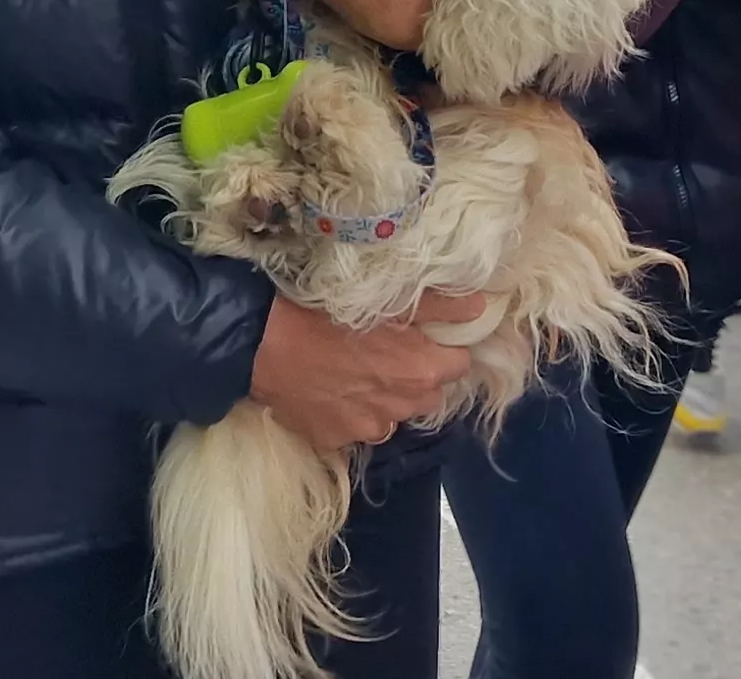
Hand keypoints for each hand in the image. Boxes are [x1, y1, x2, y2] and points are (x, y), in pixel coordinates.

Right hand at [249, 290, 485, 448]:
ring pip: (392, 414)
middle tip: (390, 351)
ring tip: (356, 371)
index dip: (445, 349)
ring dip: (384, 397)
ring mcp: (365, 429)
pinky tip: (330, 389)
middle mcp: (400, 408)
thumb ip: (440, 306)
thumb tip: (482, 307)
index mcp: (420, 372)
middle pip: (428, 395)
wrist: (258, 343)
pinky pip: (354, 428)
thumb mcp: (386, 301)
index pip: (459, 366)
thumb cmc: (323, 313)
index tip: (427, 337)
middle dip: (417, 376)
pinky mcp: (333, 440)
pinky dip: (349, 412)